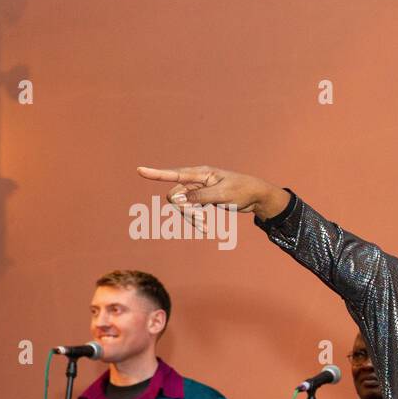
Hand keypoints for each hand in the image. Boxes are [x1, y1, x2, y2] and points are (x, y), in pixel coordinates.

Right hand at [136, 165, 287, 227]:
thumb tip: (177, 198)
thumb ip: (199, 196)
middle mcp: (197, 179)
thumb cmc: (243, 191)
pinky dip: (196, 219)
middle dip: (184, 210)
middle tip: (201, 219)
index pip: (175, 173)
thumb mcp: (223, 194)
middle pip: (176, 196)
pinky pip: (191, 209)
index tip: (140, 170)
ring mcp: (199, 190)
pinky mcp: (203, 198)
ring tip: (205, 226)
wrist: (257, 196)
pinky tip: (205, 228)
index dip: (157, 173)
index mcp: (201, 173)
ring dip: (191, 217)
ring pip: (183, 205)